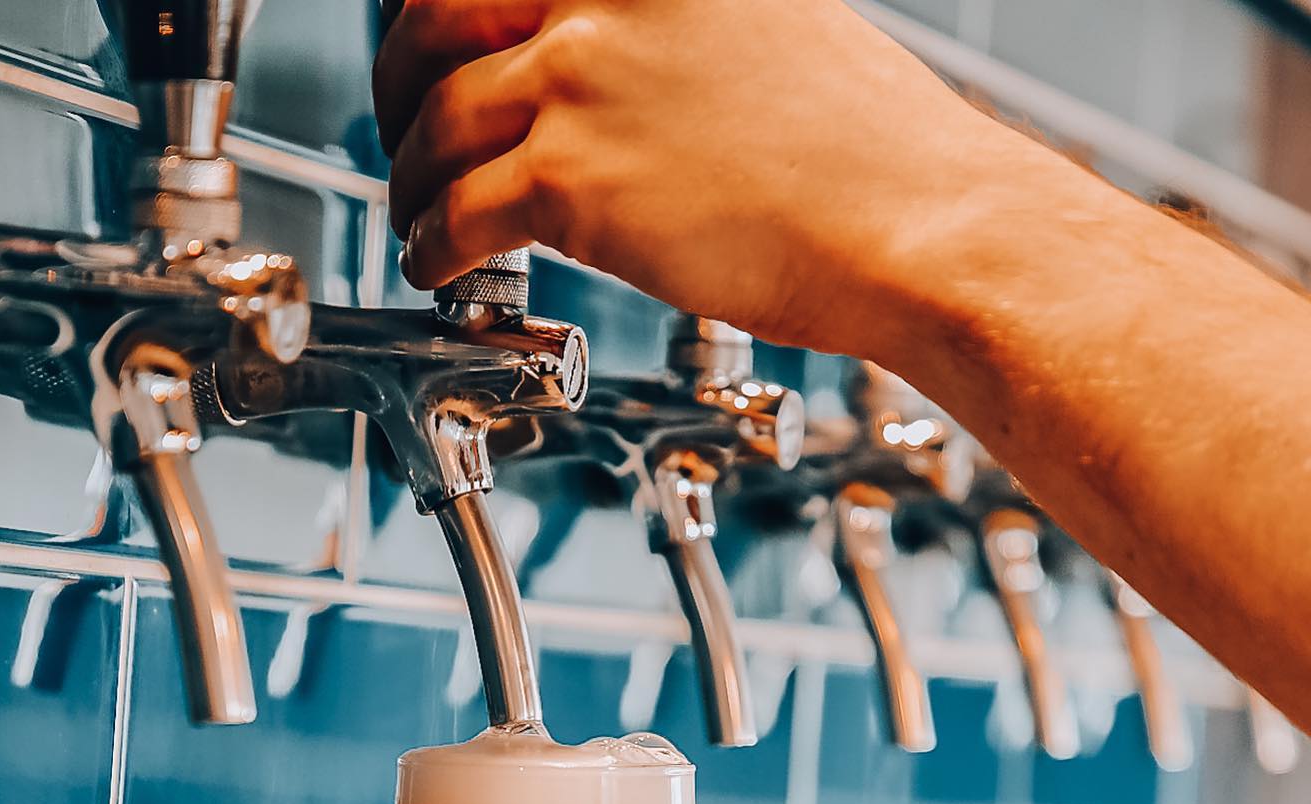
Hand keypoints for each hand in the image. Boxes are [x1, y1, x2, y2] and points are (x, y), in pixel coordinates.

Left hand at [373, 0, 1007, 361]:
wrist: (916, 222)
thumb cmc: (869, 152)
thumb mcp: (767, 30)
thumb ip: (674, 32)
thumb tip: (624, 66)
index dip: (438, 2)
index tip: (427, 35)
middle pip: (434, 18)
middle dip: (399, 82)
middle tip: (404, 125)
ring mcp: (580, 83)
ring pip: (435, 125)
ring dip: (411, 180)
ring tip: (419, 214)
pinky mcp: (573, 182)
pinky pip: (457, 215)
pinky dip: (431, 245)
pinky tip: (439, 265)